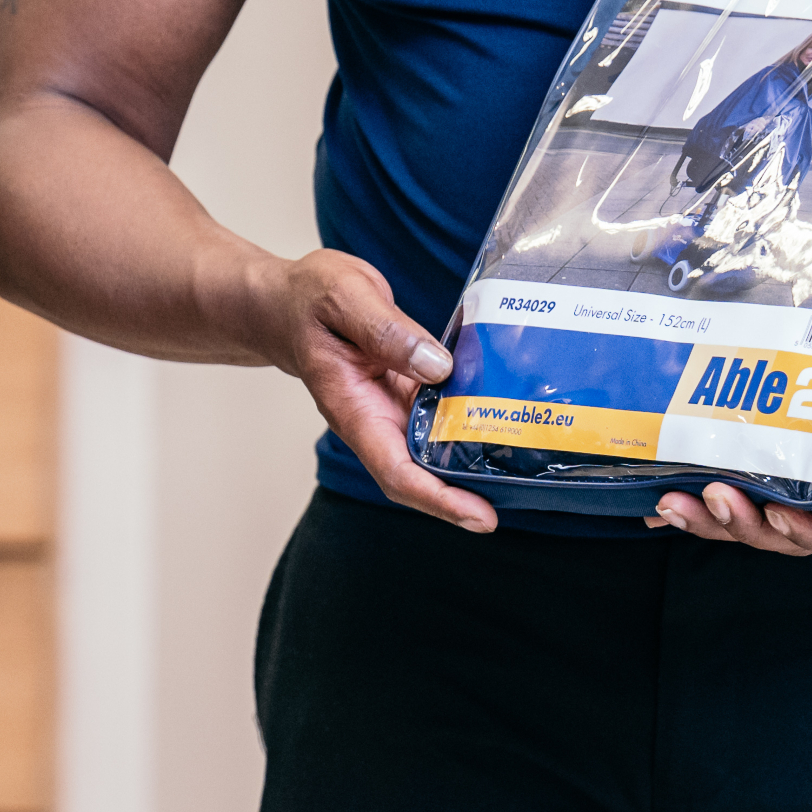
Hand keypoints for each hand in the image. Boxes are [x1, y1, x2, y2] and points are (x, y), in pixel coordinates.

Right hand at [244, 249, 492, 530]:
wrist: (288, 301)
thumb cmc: (307, 298)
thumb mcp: (345, 296)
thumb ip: (387, 330)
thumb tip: (438, 366)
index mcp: (351, 407)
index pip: (395, 468)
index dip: (438, 498)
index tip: (479, 515)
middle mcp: (374, 418)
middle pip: (418, 474)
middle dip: (464, 497)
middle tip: (519, 498)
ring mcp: (391, 408)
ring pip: (434, 450)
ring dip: (472, 465)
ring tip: (523, 472)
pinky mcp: (407, 392)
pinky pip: (441, 416)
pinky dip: (471, 423)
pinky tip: (505, 420)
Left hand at [649, 310, 811, 556]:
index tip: (781, 517)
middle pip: (796, 534)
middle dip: (749, 528)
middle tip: (708, 499)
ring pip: (764, 517)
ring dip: (716, 519)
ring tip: (671, 503)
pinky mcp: (792, 451)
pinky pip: (748, 485)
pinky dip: (703, 496)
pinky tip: (658, 499)